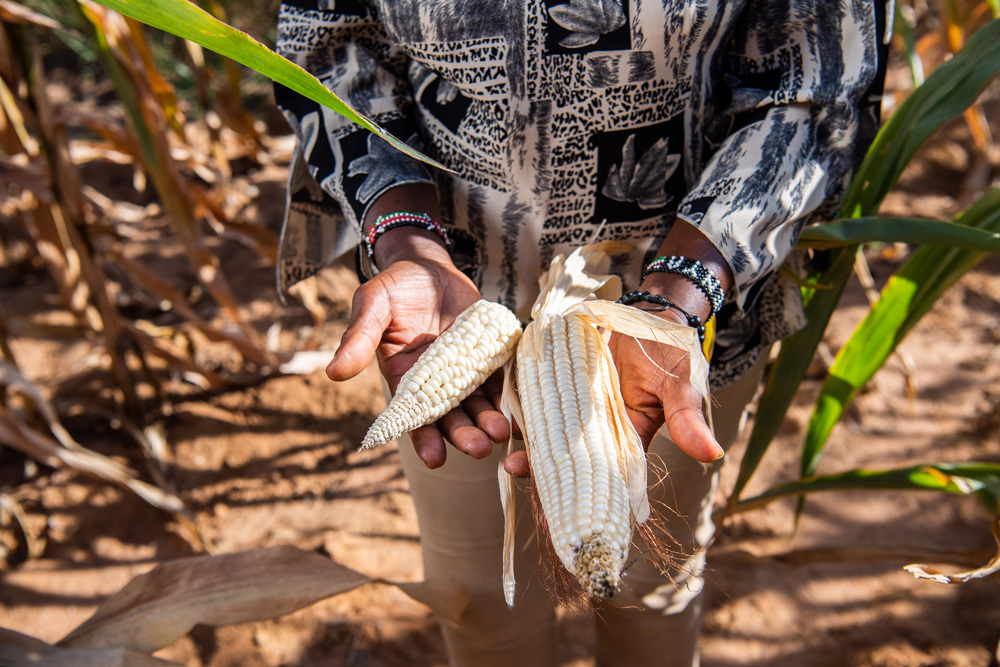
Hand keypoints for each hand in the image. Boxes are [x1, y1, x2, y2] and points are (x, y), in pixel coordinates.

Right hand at [327, 243, 509, 468]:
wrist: (429, 266)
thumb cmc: (395, 287)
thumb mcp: (372, 306)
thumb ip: (358, 338)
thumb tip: (333, 373)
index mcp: (405, 380)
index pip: (414, 418)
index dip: (424, 439)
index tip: (434, 459)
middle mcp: (437, 383)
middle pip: (452, 418)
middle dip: (464, 435)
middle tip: (479, 448)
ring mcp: (466, 371)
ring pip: (479, 404)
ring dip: (490, 420)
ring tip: (502, 432)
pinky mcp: (490, 355)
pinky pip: (501, 379)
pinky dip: (511, 395)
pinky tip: (522, 409)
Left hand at [501, 309, 720, 477]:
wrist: (652, 315)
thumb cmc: (672, 353)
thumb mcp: (682, 384)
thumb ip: (688, 418)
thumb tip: (711, 454)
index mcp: (628, 437)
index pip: (604, 472)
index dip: (585, 490)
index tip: (566, 506)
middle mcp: (597, 427)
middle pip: (567, 455)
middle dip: (541, 466)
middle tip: (515, 470)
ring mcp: (576, 403)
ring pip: (548, 428)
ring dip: (527, 439)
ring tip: (503, 448)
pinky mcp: (561, 378)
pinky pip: (538, 396)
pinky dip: (522, 405)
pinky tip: (502, 413)